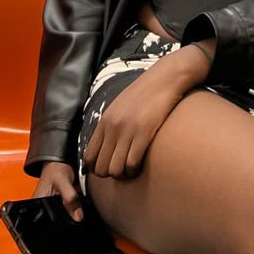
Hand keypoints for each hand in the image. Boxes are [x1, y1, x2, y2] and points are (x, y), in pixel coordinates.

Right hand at [33, 162, 81, 253]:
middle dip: (57, 251)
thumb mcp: (63, 181)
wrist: (58, 161)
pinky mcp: (58, 211)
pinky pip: (63, 225)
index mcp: (36, 209)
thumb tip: (78, 217)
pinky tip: (76, 240)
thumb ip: (70, 197)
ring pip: (56, 233)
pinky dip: (69, 233)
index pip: (38, 233)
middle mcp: (42, 214)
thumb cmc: (55, 169)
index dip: (46, 247)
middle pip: (48, 237)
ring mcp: (50, 213)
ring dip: (64, 244)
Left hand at [84, 44, 209, 180]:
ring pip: (115, 170)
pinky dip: (135, 170)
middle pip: (100, 168)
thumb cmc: (145, 93)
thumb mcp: (120, 107)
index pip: (89, 157)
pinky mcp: (143, 133)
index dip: (97, 168)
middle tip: (122, 170)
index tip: (110, 166)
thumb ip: (111, 125)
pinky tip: (141, 164)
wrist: (165, 78)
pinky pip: (132, 164)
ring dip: (124, 175)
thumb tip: (106, 147)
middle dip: (110, 175)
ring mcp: (127, 130)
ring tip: (132, 169)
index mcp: (104, 121)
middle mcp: (112, 127)